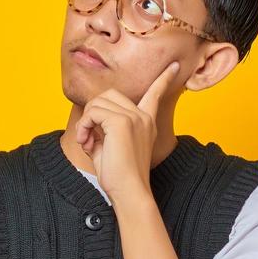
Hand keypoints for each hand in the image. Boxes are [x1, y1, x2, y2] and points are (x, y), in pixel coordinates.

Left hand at [74, 60, 180, 204]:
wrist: (129, 192)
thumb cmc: (119, 177)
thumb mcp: (111, 147)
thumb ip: (103, 129)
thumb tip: (87, 121)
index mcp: (146, 122)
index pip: (155, 93)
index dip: (164, 79)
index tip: (174, 66)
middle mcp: (142, 116)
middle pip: (108, 95)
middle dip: (92, 112)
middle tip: (87, 136)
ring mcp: (133, 117)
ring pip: (97, 102)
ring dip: (85, 121)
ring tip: (87, 141)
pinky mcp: (121, 122)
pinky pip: (93, 113)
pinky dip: (83, 126)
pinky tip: (86, 142)